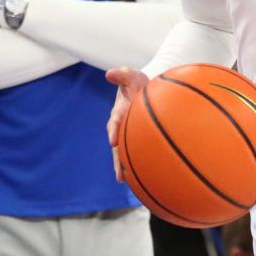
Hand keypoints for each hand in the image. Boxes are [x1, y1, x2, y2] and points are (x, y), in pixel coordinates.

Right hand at [105, 67, 149, 181]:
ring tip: (126, 181)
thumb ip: (123, 74)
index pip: (115, 122)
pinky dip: (139, 165)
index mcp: (120, 112)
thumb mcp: (133, 77)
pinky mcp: (136, 140)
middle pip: (118, 146)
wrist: (144, 92)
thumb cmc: (139, 84)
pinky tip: (145, 178)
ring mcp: (128, 135)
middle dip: (118, 160)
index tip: (112, 140)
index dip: (113, 131)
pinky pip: (136, 154)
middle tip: (119, 173)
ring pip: (125, 154)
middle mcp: (121, 127)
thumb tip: (110, 73)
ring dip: (125, 167)